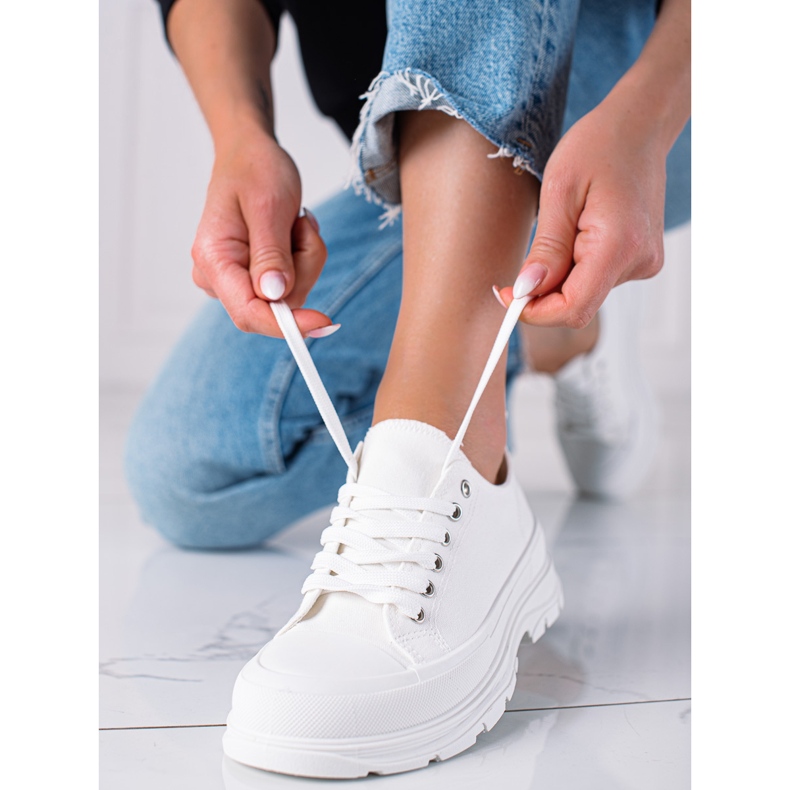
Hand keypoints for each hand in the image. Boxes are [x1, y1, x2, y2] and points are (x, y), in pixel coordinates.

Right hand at [191, 127, 332, 336]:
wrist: (250, 154)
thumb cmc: (255, 170)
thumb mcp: (268, 205)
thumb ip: (270, 253)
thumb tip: (274, 295)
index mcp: (214, 259)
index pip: (248, 312)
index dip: (286, 324)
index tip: (323, 321)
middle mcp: (219, 277)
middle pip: (277, 305)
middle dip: (303, 268)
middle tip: (303, 226)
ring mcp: (236, 280)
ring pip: (291, 295)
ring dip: (306, 259)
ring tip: (295, 222)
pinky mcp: (254, 279)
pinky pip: (294, 285)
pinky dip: (304, 258)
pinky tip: (293, 231)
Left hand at [499, 94, 667, 327]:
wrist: (639, 127)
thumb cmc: (598, 146)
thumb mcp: (559, 192)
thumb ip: (546, 249)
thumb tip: (526, 291)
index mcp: (620, 244)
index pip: (574, 307)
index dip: (535, 312)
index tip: (507, 296)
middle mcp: (639, 261)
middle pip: (578, 304)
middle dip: (542, 295)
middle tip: (516, 272)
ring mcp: (644, 262)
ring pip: (585, 293)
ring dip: (558, 279)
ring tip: (560, 231)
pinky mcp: (640, 260)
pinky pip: (596, 279)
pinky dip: (575, 270)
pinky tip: (575, 234)